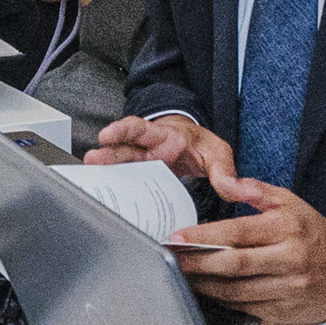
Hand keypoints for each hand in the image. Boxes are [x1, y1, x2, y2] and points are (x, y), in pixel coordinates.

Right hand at [86, 114, 234, 185]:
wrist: (193, 148)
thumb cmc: (201, 147)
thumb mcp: (218, 155)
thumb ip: (225, 173)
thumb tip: (237, 191)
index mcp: (164, 137)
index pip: (141, 129)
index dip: (123, 131)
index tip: (108, 135)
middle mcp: (147, 148)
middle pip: (122, 148)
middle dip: (106, 154)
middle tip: (91, 160)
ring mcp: (140, 162)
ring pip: (118, 164)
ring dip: (104, 169)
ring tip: (89, 177)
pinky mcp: (138, 175)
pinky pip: (123, 179)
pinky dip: (112, 186)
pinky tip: (102, 195)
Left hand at [166, 174, 325, 324]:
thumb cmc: (316, 236)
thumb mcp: (292, 203)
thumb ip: (256, 191)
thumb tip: (226, 181)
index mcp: (287, 229)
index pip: (237, 233)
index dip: (203, 237)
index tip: (178, 236)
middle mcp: (288, 260)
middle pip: (232, 265)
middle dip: (196, 263)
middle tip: (172, 258)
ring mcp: (287, 289)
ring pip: (235, 291)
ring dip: (203, 284)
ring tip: (183, 275)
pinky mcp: (284, 312)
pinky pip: (244, 308)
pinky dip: (222, 300)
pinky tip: (208, 290)